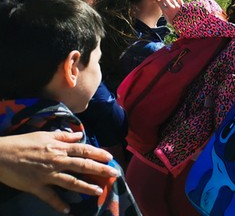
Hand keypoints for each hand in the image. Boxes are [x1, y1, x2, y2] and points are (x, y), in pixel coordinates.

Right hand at [0, 131, 118, 213]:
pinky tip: (68, 210)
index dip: (98, 153)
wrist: (1, 154)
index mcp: (59, 148)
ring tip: (99, 191)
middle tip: (114, 174)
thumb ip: (63, 136)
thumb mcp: (44, 135)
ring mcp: (47, 175)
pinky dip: (58, 204)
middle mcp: (57, 161)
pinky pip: (50, 197)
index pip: (83, 150)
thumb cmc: (23, 143)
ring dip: (86, 187)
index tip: (110, 157)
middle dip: (100, 170)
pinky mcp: (36, 187)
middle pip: (82, 165)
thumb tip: (78, 135)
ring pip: (71, 181)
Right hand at [157, 0, 183, 24]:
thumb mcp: (166, 17)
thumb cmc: (173, 21)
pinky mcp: (182, 5)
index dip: (157, 0)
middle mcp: (171, 8)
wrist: (183, 24)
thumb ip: (163, 10)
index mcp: (166, 11)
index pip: (159, 2)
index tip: (157, 0)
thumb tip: (159, 1)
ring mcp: (177, 6)